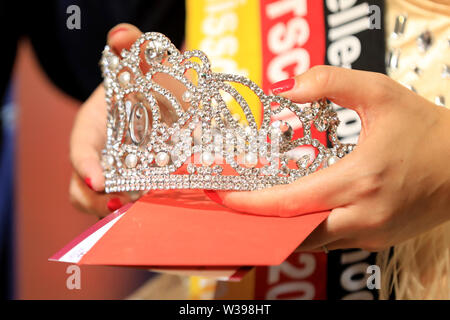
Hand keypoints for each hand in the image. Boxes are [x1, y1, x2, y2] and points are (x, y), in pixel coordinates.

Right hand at [69, 23, 142, 216]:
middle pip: (83, 187)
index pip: (80, 149)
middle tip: (132, 200)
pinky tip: (160, 202)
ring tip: (146, 207)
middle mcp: (100, 153)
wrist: (158, 95)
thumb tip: (121, 35)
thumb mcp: (143, 58)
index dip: (85, 167)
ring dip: (119, 210)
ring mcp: (116, 171)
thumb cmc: (147, 78)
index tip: (100, 181)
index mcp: (94, 125)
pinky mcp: (135, 182)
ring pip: (102, 201)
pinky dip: (139, 207)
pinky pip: (129, 202)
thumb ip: (132, 44)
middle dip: (101, 199)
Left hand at [212, 66, 449, 251]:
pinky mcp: (376, 239)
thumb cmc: (427, 131)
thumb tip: (286, 87)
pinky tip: (296, 209)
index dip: (249, 202)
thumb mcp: (380, 93)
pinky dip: (306, 228)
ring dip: (281, 227)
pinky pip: (329, 240)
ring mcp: (370, 234)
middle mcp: (362, 217)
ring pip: (310, 241)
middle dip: (257, 221)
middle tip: (232, 202)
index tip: (221, 195)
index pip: (288, 203)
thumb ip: (330, 82)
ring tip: (257, 205)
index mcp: (360, 181)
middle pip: (292, 232)